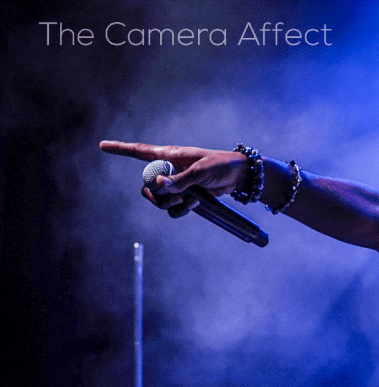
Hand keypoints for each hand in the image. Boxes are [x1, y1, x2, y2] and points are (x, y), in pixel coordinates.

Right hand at [99, 141, 247, 217]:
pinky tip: (195, 203)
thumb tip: (159, 186)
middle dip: (157, 196)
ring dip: (172, 204)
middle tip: (175, 195)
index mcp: (170, 155)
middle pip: (147, 187)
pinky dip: (181, 210)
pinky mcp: (185, 196)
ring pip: (160, 201)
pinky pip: (173, 209)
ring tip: (191, 197)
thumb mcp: (201, 171)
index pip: (139, 152)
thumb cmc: (222, 166)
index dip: (120, 149)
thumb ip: (180, 180)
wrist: (239, 176)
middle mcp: (169, 170)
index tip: (102, 146)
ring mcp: (176, 185)